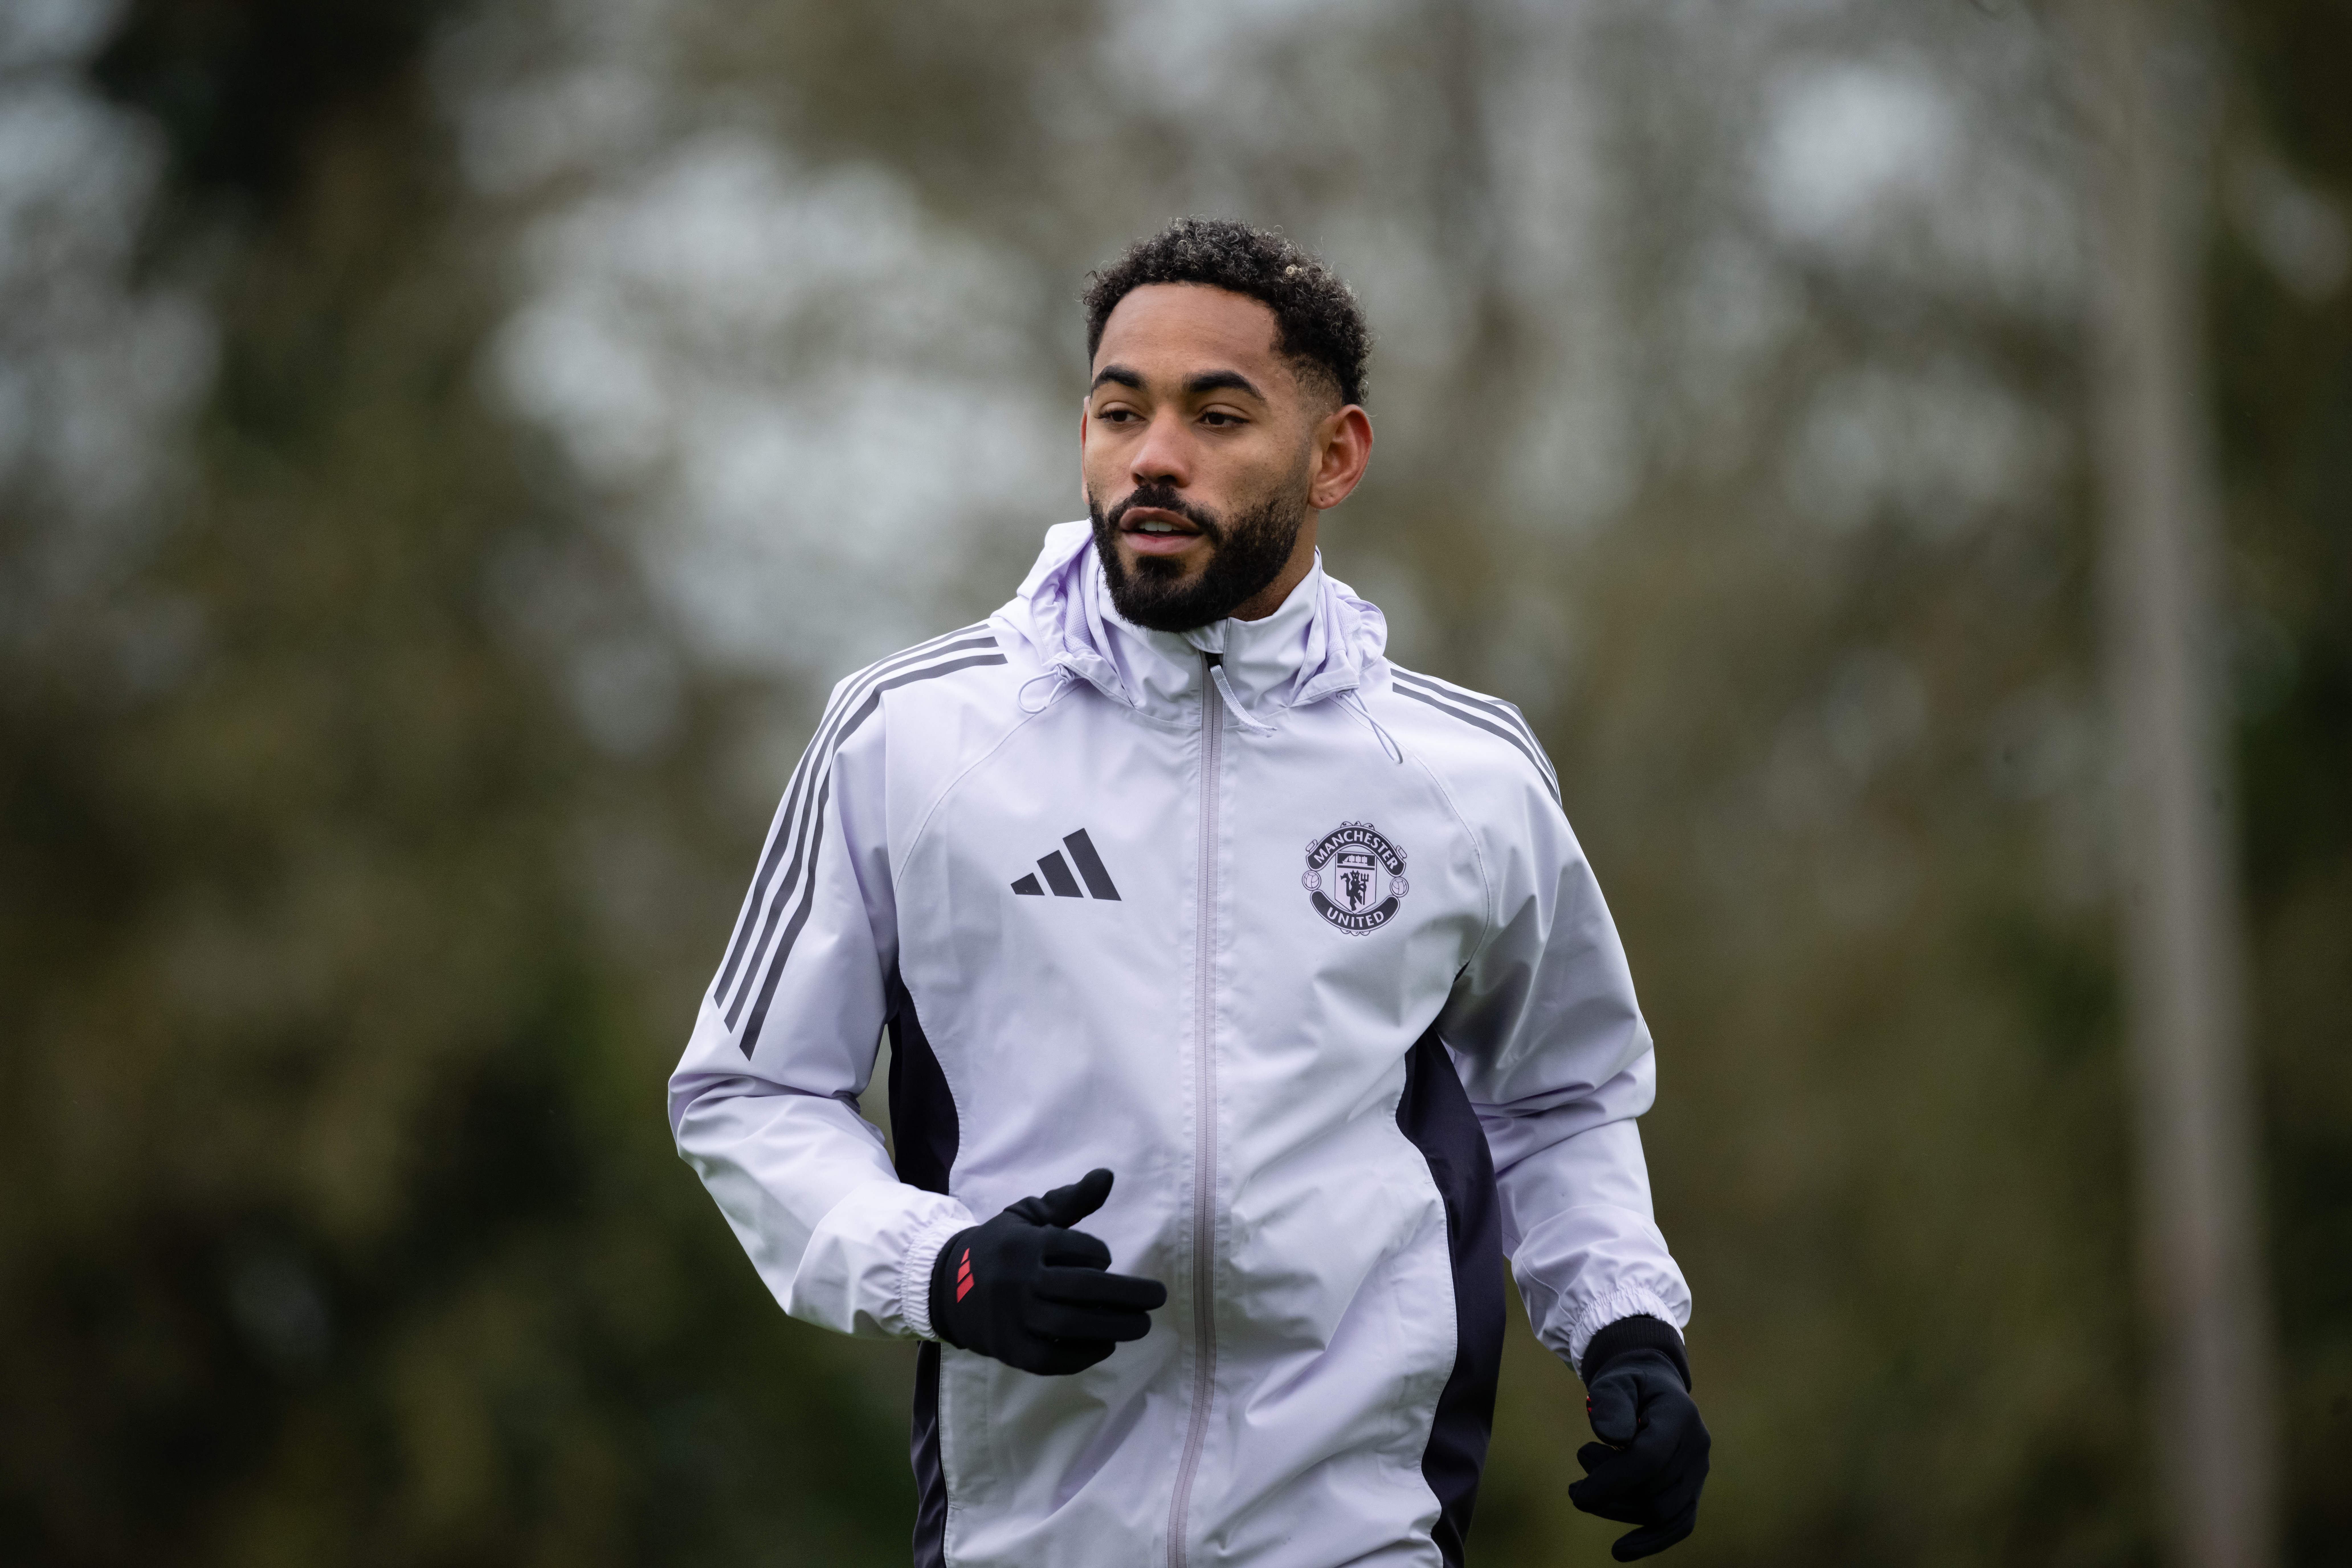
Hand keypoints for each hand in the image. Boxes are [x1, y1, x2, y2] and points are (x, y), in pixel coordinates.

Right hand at [927, 1168, 1167, 1374]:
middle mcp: (1018, 1281)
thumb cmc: (1002, 1248)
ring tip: (1142, 1323)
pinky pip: (1054, 1357)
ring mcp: (1013, 1319)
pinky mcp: (1012, 1351)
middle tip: (1157, 1297)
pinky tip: (1106, 1344)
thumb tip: (1108, 1176)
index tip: (1106, 1259)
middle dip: (1127, 1294)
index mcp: (1024, 1244)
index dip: (1099, 1253)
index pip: (1075, 1248)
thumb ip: (1070, 1199)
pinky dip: (1085, 1354)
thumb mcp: (1028, 1215)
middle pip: (1082, 1289)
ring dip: (1115, 1326)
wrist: (948, 1288)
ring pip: (1072, 1325)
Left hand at [1569, 1333, 1709, 1560]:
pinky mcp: (1692, 1489)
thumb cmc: (1627, 1384)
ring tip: (1582, 1488)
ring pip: (1662, 1512)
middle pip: (1653, 1491)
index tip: (1577, 1495)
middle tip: (1577, 1468)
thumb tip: (1611, 1436)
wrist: (1650, 1386)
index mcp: (1680, 1414)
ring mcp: (1699, 1470)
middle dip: (1607, 1491)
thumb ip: (1610, 1402)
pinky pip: (1680, 1524)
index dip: (1612, 1480)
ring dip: (1617, 1509)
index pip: (1649, 1457)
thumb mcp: (1613, 1381)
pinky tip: (1620, 1552)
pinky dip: (1651, 1540)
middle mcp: (1697, 1445)